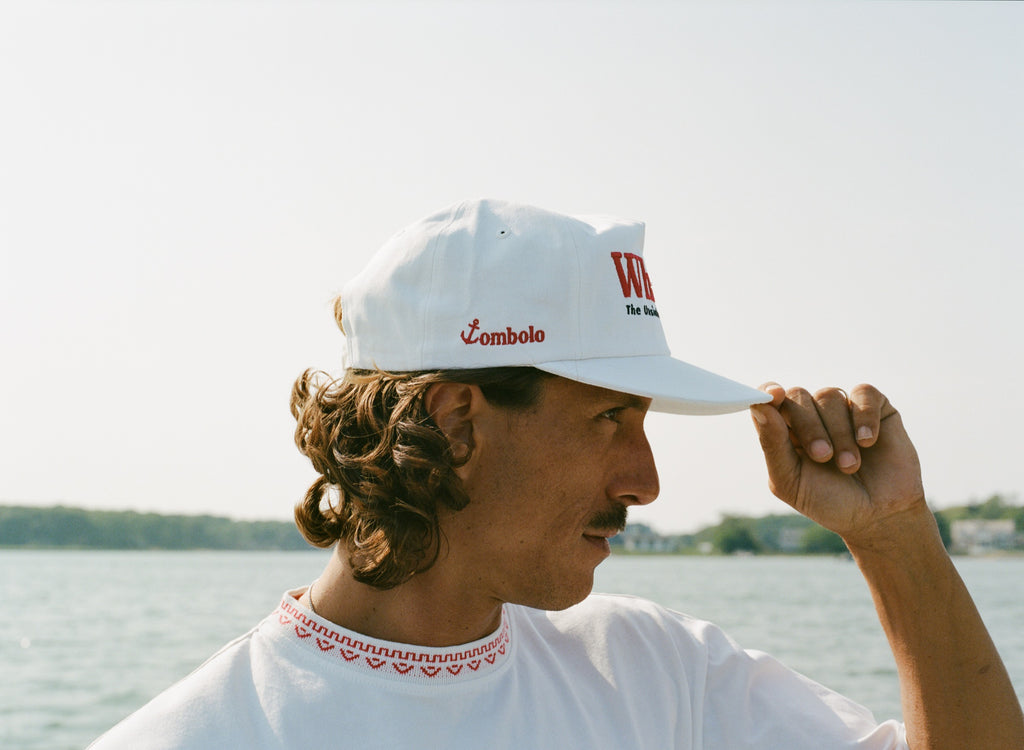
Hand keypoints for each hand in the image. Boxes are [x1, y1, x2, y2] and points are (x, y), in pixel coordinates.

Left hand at [750, 383, 927, 548]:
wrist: (879, 517)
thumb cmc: (829, 501)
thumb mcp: (791, 482)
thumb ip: (772, 445)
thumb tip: (759, 407)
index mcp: (784, 430)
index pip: (768, 400)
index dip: (768, 393)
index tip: (774, 395)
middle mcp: (811, 414)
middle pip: (798, 396)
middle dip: (809, 427)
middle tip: (823, 457)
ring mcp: (842, 409)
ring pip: (830, 396)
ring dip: (839, 433)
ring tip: (849, 465)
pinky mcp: (875, 408)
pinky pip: (864, 393)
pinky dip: (864, 416)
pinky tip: (867, 441)